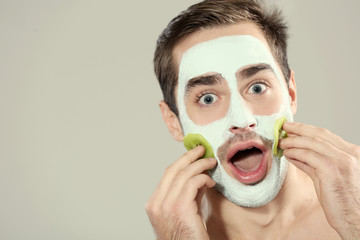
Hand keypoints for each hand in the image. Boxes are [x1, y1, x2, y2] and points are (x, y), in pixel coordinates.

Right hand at [145, 146, 216, 239]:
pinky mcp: (180, 209)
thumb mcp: (184, 212)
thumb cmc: (188, 237)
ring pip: (183, 174)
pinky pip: (192, 183)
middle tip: (201, 150)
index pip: (167, 175)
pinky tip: (210, 182)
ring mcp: (166, 206)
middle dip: (189, 157)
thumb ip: (188, 194)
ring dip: (199, 165)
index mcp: (155, 204)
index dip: (182, 162)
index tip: (193, 155)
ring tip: (210, 163)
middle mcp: (157, 204)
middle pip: (172, 170)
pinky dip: (203, 178)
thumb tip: (198, 176)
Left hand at [279, 122, 359, 239]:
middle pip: (319, 134)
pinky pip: (308, 156)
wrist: (356, 219)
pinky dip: (295, 152)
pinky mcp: (332, 170)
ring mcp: (341, 161)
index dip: (306, 129)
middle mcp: (350, 154)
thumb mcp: (329, 176)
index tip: (292, 127)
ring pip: (312, 143)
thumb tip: (295, 153)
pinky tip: (287, 153)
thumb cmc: (343, 201)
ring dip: (294, 141)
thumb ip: (313, 163)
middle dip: (299, 129)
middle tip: (283, 127)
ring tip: (282, 142)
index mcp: (352, 153)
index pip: (326, 135)